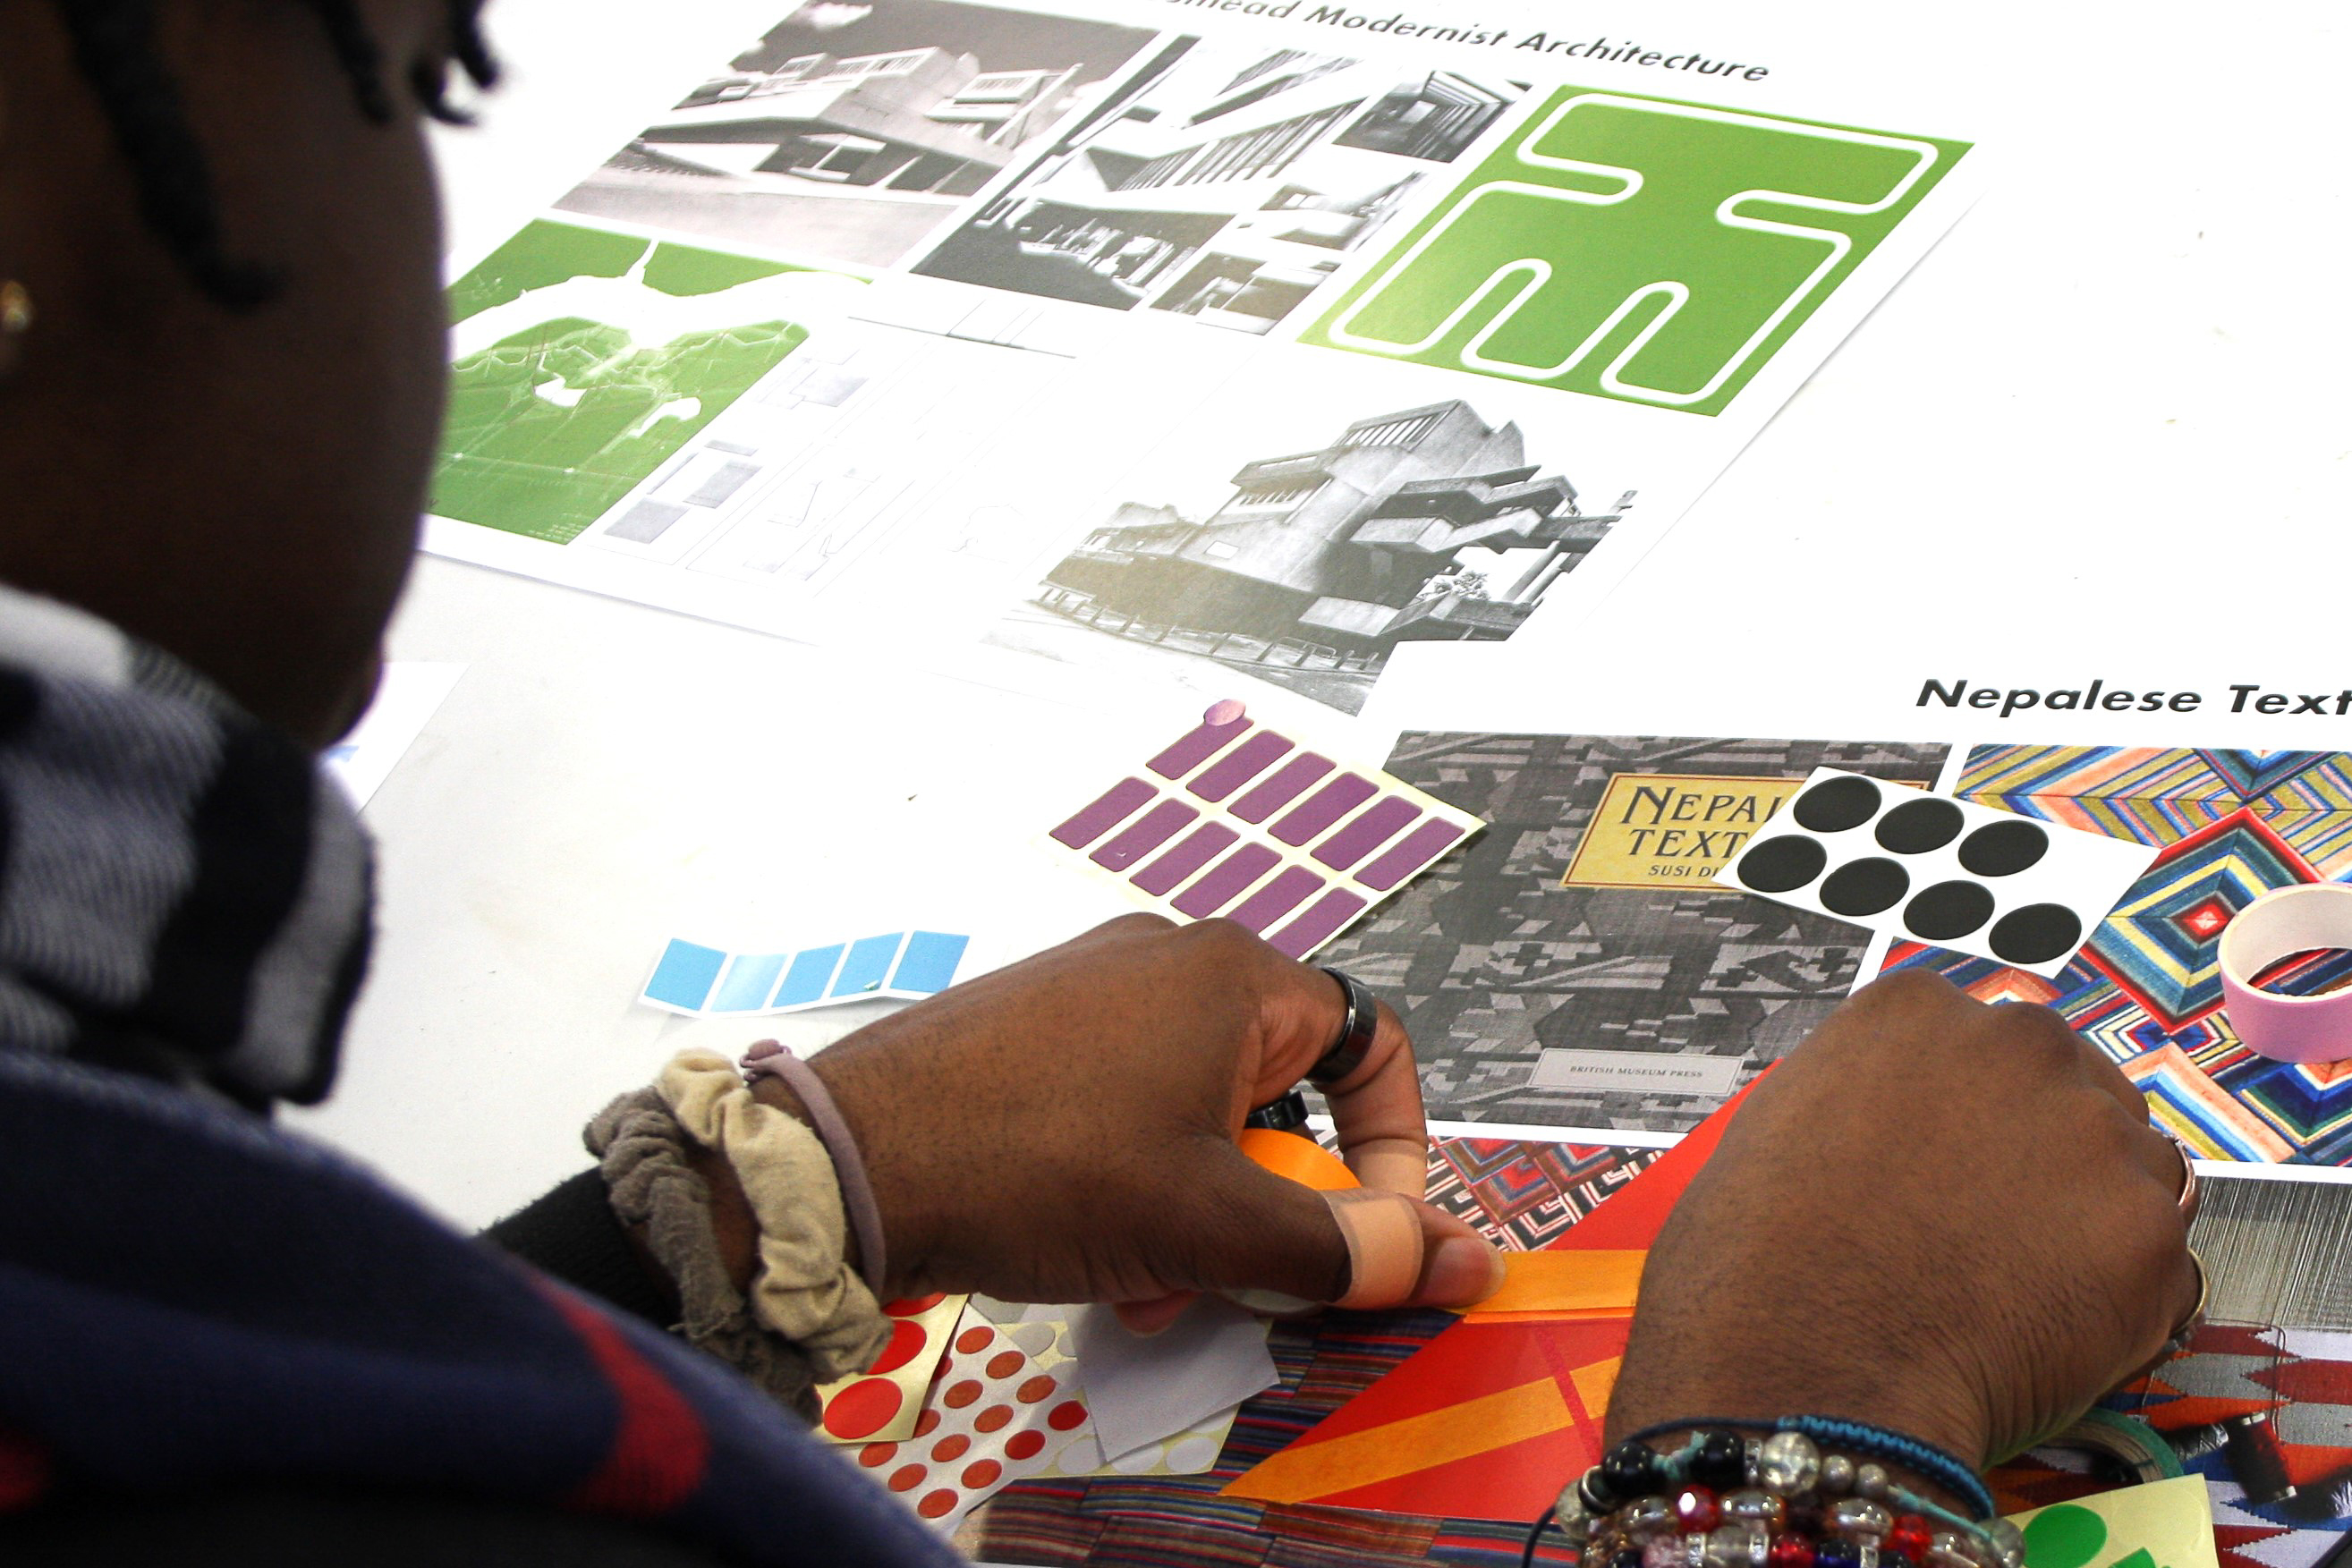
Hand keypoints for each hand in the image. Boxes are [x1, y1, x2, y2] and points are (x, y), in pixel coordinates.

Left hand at [758, 916, 1504, 1327]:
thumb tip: (1465, 1259)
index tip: (1371, 1234)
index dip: (1395, 1152)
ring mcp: (1093, 992)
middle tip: (1236, 1270)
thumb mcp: (1213, 1224)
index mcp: (1235, 977)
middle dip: (1273, 1200)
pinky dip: (1138, 1185)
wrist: (850, 1160)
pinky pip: (1130, 1109)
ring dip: (1202, 1210)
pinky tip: (1098, 1254)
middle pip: (1282, 1092)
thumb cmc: (1039, 1166)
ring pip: (1202, 1113)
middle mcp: (1169, 962)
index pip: (1374, 1049)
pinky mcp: (1035, 1032)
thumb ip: (1346, 1249)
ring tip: (1151, 1277)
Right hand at [1605, 970, 2197, 1468]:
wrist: (1801, 1367)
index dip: (1978, 1111)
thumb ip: (1864, 1099)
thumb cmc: (1757, 1264)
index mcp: (1914, 1011)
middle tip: (1999, 1232)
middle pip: (2076, 1088)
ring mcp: (2092, 1132)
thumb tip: (1893, 1133)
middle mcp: (2016, 1044)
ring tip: (2019, 1292)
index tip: (1964, 1160)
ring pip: (2135, 1172)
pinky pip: (2162, 1267)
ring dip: (2096, 1224)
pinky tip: (2046, 1337)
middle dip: (2050, 1155)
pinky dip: (2123, 1306)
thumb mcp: (1780, 1124)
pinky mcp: (2146, 1231)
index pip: (1988, 1040)